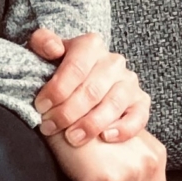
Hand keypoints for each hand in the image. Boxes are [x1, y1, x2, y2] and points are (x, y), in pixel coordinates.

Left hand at [29, 28, 150, 146]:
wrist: (83, 85)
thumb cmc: (61, 71)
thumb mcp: (47, 52)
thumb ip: (43, 43)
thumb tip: (52, 49)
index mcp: (90, 45)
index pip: (75, 67)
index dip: (57, 89)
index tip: (41, 106)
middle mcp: (113, 62)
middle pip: (92, 90)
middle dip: (67, 112)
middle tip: (50, 126)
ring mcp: (129, 82)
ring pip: (113, 104)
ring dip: (91, 124)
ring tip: (72, 138)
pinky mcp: (140, 102)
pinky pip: (137, 117)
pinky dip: (123, 129)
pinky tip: (105, 137)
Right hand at [47, 126, 167, 180]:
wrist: (66, 113)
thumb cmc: (91, 128)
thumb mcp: (127, 144)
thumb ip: (138, 167)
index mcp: (156, 155)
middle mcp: (149, 164)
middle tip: (96, 178)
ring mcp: (129, 173)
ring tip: (87, 174)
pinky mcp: (106, 180)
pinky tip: (79, 175)